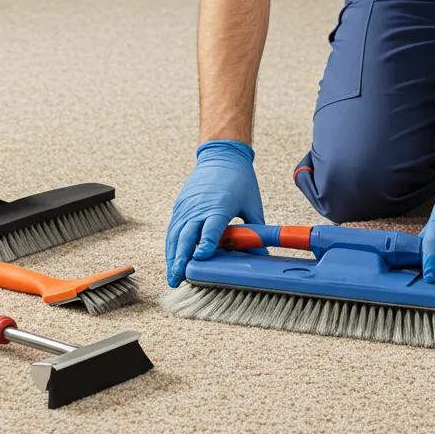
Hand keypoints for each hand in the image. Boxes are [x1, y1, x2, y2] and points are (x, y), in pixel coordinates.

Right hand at [165, 139, 264, 286]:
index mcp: (220, 206)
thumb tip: (263, 256)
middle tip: (178, 279)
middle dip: (181, 258)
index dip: (205, 245)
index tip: (200, 259)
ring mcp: (187, 206)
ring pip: (176, 234)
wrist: (222, 155)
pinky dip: (171, 244)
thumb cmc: (239, 180)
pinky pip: (173, 227)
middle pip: (186, 235)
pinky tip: (172, 259)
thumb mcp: (252, 205)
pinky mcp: (181, 205)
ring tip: (172, 276)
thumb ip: (256, 231)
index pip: (210, 229)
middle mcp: (199, 206)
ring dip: (172, 256)